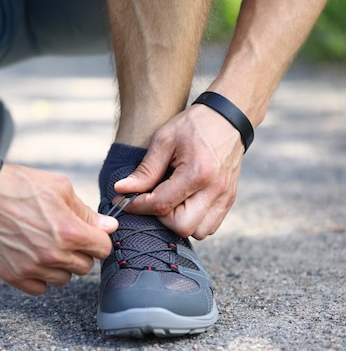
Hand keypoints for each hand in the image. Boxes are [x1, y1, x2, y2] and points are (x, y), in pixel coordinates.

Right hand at [0, 164, 117, 294]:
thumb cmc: (18, 185)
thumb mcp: (59, 188)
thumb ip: (86, 212)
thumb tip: (109, 226)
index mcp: (70, 232)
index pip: (103, 249)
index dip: (98, 239)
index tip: (89, 233)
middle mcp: (53, 255)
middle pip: (85, 266)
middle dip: (80, 251)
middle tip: (64, 235)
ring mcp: (32, 268)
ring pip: (63, 279)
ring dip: (60, 265)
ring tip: (45, 244)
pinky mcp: (13, 275)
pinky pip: (39, 288)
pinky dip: (40, 276)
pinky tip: (33, 257)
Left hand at [114, 104, 245, 238]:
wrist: (228, 118)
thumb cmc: (194, 125)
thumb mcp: (164, 140)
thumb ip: (145, 170)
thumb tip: (121, 190)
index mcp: (197, 173)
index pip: (161, 205)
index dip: (137, 206)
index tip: (124, 199)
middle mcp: (215, 190)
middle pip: (182, 227)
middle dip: (161, 218)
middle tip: (152, 200)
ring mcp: (225, 197)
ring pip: (198, 232)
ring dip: (178, 222)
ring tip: (169, 201)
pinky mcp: (229, 200)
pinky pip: (210, 226)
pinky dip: (193, 221)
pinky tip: (183, 203)